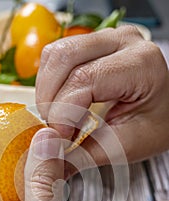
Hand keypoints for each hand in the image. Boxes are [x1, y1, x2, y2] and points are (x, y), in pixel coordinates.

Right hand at [36, 26, 168, 165]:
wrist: (163, 113)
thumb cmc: (153, 127)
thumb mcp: (123, 147)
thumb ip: (84, 154)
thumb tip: (47, 158)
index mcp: (141, 64)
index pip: (86, 79)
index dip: (64, 111)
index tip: (60, 138)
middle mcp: (124, 41)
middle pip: (64, 57)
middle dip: (50, 99)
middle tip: (56, 129)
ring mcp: (107, 38)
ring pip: (55, 53)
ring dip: (47, 91)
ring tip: (59, 118)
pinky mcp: (92, 44)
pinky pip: (56, 56)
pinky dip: (49, 83)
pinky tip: (60, 104)